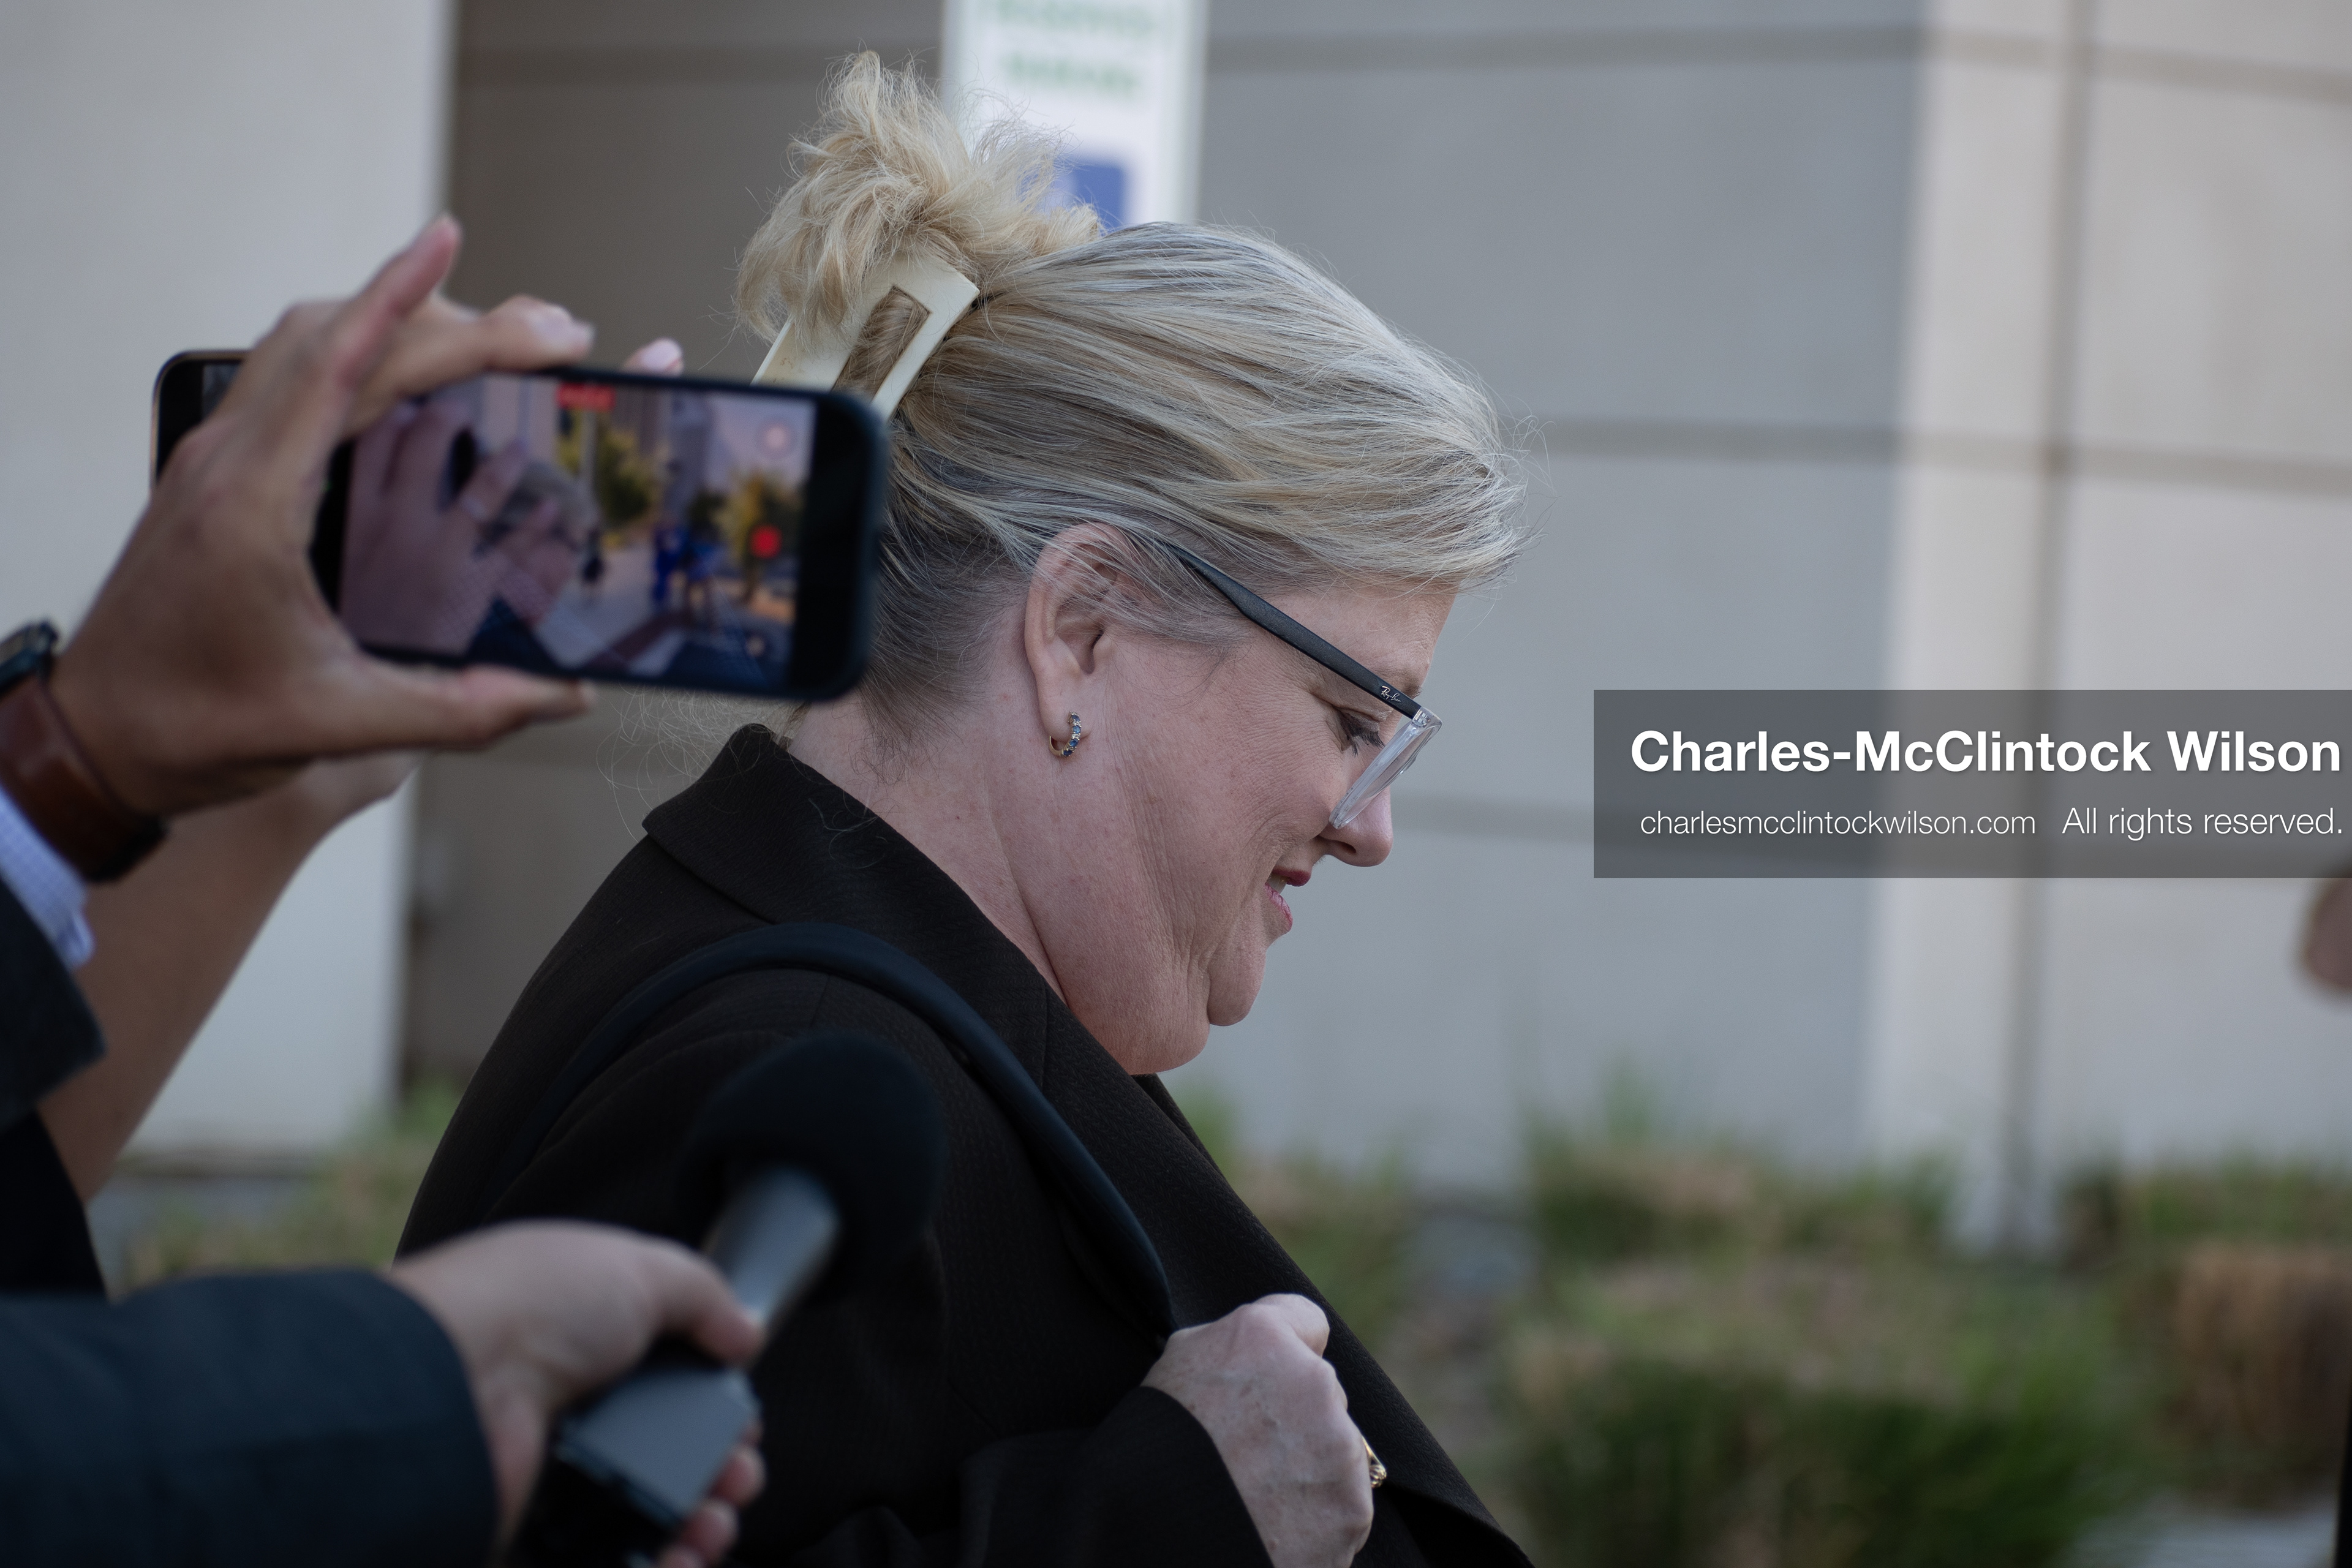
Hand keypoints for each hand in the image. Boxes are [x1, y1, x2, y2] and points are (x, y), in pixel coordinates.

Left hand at [48, 216, 597, 818]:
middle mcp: (228, 463)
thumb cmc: (197, 728)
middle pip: (338, 340)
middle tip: (547, 333)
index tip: (448, 235)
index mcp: (258, 505)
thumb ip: (462, 710)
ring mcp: (213, 460)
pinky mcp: (213, 474)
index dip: (403, 295)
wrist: (96, 741)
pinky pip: (286, 376)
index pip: (341, 366)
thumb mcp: (342, 724)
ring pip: (304, 343)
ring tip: (490, 340)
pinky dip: (355, 350)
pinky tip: (404, 373)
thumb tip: (564, 696)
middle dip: (449, 316)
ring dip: (396, 322)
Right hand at [340, 400, 532, 651]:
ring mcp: (439, 558)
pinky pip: (518, 548)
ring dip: (504, 465)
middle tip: (456, 411)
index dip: (390, 411)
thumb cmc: (345, 632)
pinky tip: (551, 513)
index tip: (404, 402)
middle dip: (444, 417)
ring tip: (516, 449)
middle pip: (422, 447)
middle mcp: (394, 530)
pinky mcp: (476, 592)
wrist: (360, 694)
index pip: (368, 442)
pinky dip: (539, 527)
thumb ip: (350, 518)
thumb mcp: (330, 569)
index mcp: (350, 522)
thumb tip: (364, 468)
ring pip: (480, 491)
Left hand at [387, 1222, 766, 1558]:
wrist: (445, 1383)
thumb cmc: (524, 1306)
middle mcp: (569, 1406)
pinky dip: (652, 1566)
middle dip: (721, 1472)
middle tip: (736, 1476)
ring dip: (696, 1525)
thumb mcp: (638, 1266)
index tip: (742, 1424)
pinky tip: (679, 1558)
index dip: (715, 1407)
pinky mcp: (531, 1531)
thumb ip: (704, 1294)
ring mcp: (550, 1474)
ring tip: (711, 1522)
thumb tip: (744, 1330)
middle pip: (666, 1455)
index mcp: (590, 1337)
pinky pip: (603, 1561)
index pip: (670, 1383)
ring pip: (642, 1515)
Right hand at [1142, 1294, 1372, 1567]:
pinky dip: (1317, 1519)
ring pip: (1337, 1450)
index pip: (1306, 1321)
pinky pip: (1343, 1504)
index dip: (1285, 1353)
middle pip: (1322, 1392)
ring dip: (1309, 1468)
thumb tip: (1264, 1347)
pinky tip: (1275, 1525)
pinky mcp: (1352, 1507)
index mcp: (1263, 1337)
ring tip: (1257, 1497)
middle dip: (1296, 1418)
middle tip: (1249, 1454)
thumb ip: (1233, 1344)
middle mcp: (1313, 1381)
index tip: (1269, 1380)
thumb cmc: (1156, 1447)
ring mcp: (1339, 1447)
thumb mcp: (1179, 1366)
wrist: (1154, 1535)